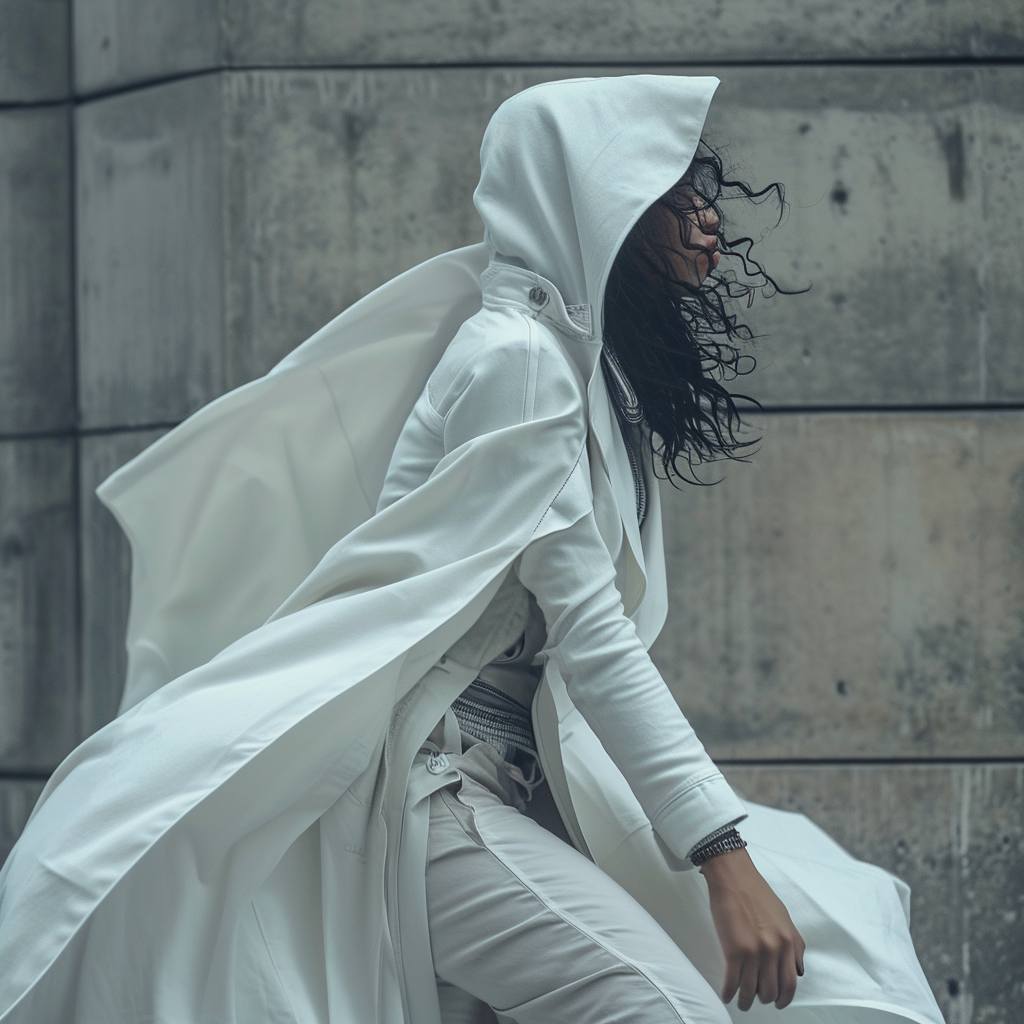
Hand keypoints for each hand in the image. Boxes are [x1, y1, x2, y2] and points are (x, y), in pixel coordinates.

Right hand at [700, 848, 804, 1010]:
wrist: (733, 876)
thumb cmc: (756, 892)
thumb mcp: (784, 917)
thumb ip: (795, 944)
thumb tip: (799, 971)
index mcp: (786, 941)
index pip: (790, 983)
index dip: (784, 998)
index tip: (779, 1003)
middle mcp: (772, 949)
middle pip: (770, 990)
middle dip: (763, 998)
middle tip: (756, 997)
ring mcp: (752, 951)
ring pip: (751, 990)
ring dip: (745, 1000)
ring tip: (740, 1000)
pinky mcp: (732, 950)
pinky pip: (732, 982)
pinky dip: (729, 993)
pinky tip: (727, 994)